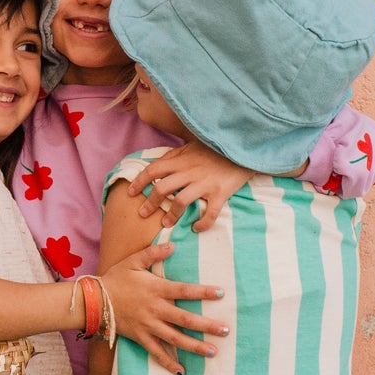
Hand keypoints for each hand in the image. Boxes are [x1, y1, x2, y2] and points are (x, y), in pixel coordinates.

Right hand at [100, 243, 227, 374]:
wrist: (93, 300)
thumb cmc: (116, 278)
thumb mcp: (133, 261)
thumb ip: (154, 253)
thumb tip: (174, 246)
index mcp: (156, 289)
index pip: (184, 290)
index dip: (203, 292)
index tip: (221, 294)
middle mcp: (155, 309)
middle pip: (185, 319)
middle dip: (207, 326)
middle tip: (226, 330)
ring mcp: (148, 326)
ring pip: (175, 339)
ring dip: (195, 346)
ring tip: (213, 352)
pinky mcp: (140, 337)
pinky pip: (156, 352)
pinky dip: (168, 363)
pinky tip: (181, 371)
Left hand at [128, 141, 248, 232]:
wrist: (243, 150)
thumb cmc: (216, 149)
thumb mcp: (192, 146)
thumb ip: (175, 155)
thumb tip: (157, 162)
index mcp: (182, 160)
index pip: (153, 170)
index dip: (139, 181)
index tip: (130, 193)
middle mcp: (190, 172)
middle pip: (162, 188)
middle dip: (150, 203)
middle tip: (143, 214)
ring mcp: (205, 183)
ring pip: (181, 202)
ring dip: (171, 215)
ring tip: (166, 224)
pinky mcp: (220, 193)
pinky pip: (209, 213)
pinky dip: (201, 224)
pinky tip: (196, 228)